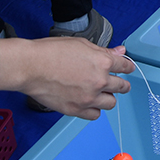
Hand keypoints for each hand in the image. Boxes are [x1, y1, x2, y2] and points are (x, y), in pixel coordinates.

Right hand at [14, 40, 134, 119]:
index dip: (128, 66)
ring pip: (110, 103)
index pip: (124, 66)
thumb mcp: (82, 44)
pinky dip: (95, 110)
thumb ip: (103, 51)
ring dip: (109, 98)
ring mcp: (88, 98)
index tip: (127, 68)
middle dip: (122, 84)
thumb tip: (119, 51)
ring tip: (103, 94)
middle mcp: (99, 82)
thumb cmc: (51, 52)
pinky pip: (94, 115)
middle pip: (121, 87)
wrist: (31, 67)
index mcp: (103, 63)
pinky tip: (91, 104)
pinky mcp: (75, 109)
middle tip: (120, 84)